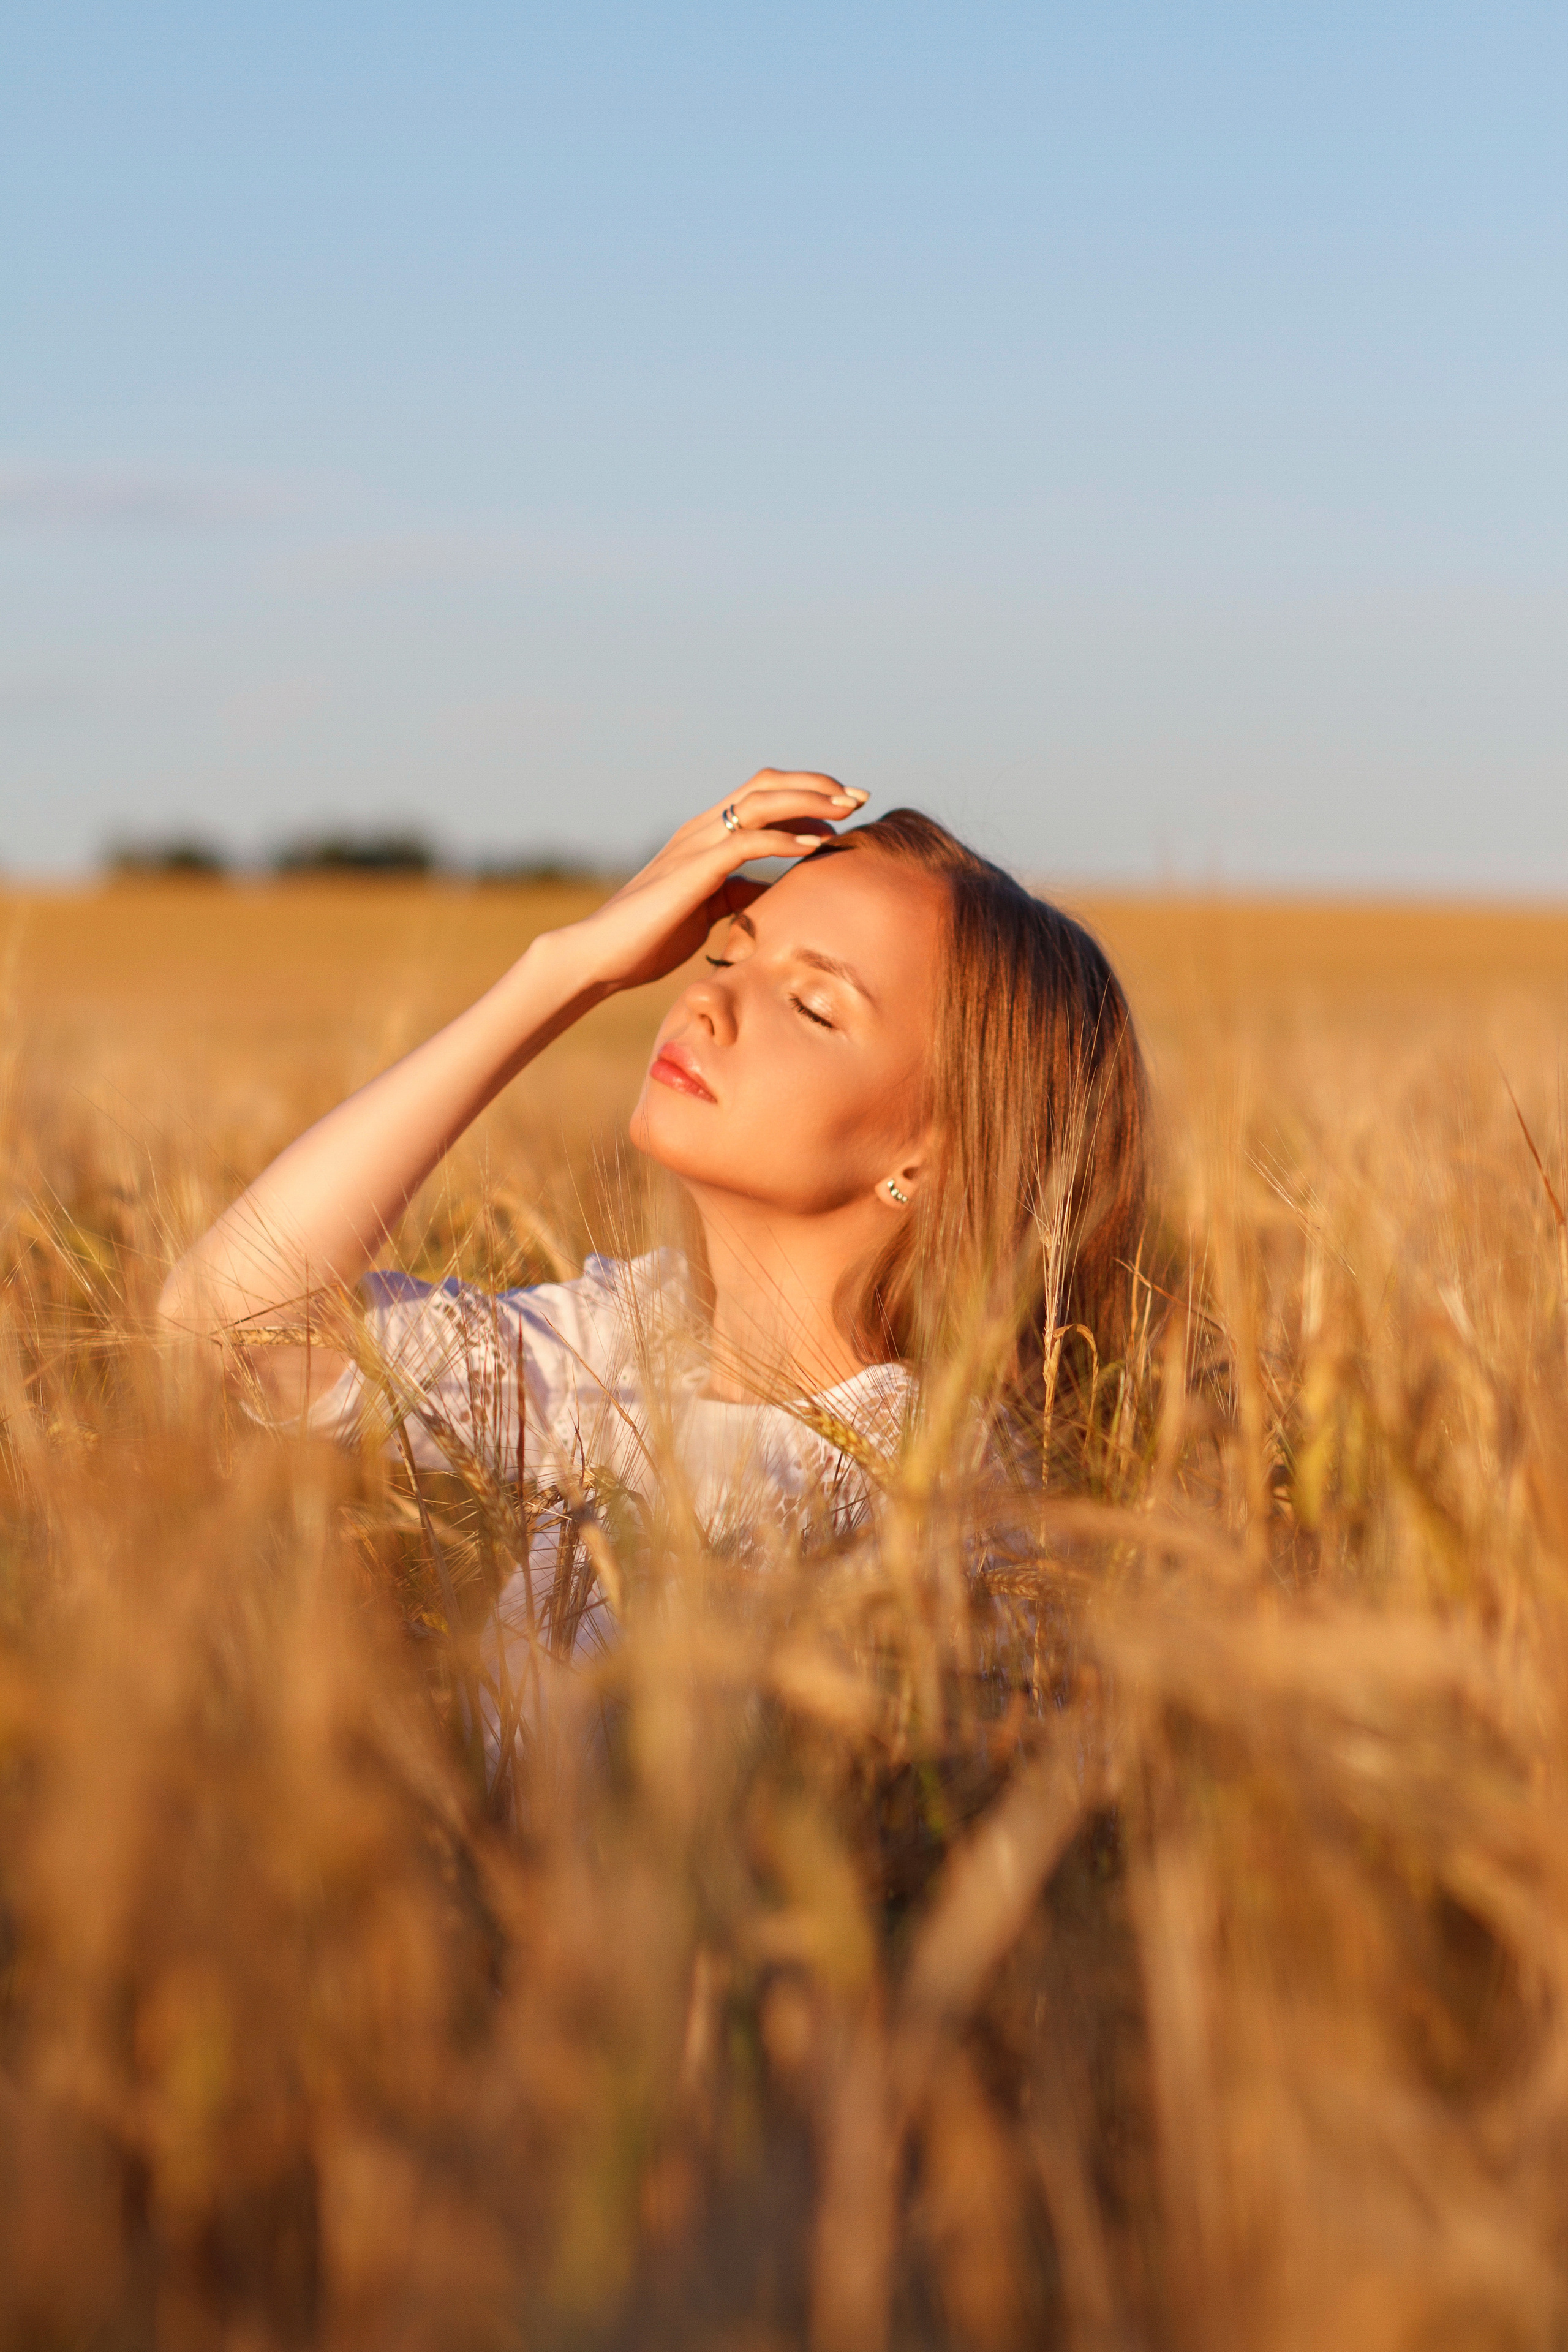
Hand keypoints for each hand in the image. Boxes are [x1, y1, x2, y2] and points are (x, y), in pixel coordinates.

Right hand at [559, 771, 869, 992]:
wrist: (601, 956)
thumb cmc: (649, 937)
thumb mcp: (706, 910)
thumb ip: (735, 893)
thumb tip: (769, 894)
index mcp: (704, 834)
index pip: (762, 795)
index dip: (806, 795)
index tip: (845, 810)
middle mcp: (701, 828)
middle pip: (768, 784)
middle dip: (818, 786)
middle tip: (860, 798)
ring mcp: (695, 844)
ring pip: (762, 801)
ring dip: (809, 802)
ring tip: (847, 811)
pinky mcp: (693, 870)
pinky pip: (747, 842)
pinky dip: (784, 839)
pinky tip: (813, 846)